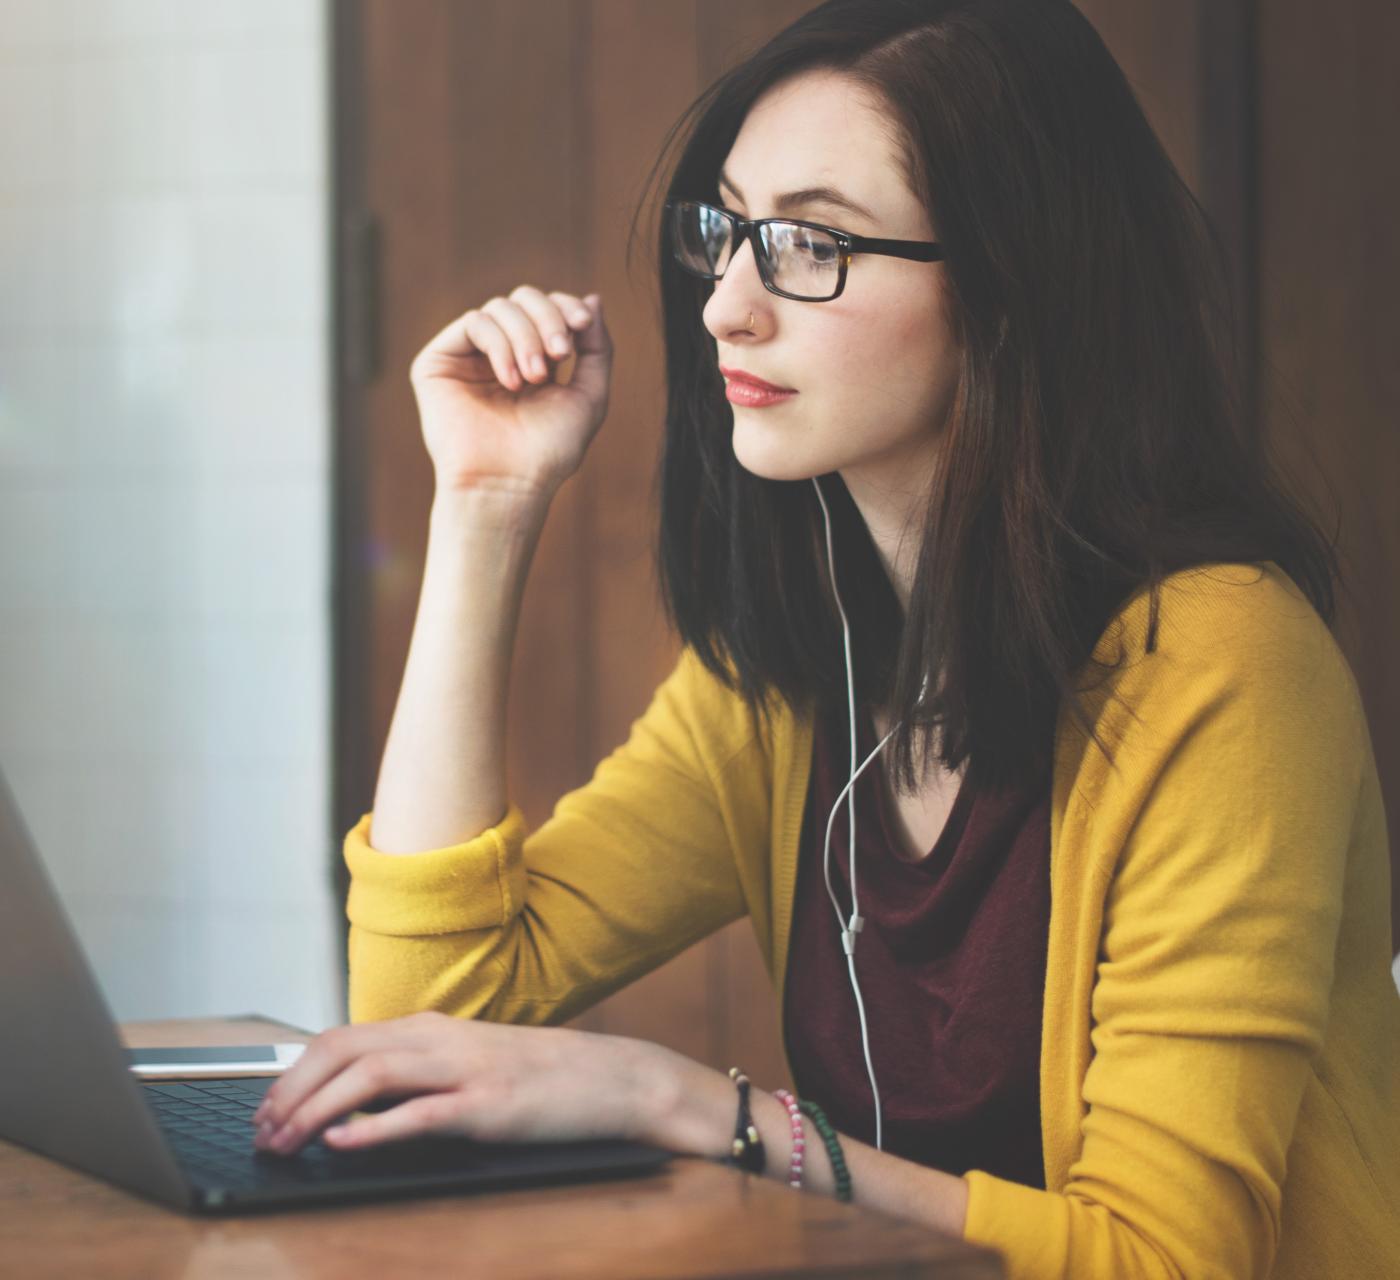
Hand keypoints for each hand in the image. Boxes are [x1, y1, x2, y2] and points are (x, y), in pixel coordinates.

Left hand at [250, 1011, 656, 1154]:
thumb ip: (416, 1076)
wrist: (613, 1078)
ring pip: (369, 1075)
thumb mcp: (468, 1066)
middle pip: (341, 1049)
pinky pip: (419, 1113)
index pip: (341, 1038)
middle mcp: (440, 1038)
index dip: (293, 1073)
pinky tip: (341, 1144)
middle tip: (261, 1132)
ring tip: (285, 1143)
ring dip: (315, 1110)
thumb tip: (354, 1106)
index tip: (265, 1110)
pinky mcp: (488, 1105)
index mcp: (430, 1028)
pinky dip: (372, 1128)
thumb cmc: (540, 1078)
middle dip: (289, 1091)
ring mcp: (464, 1069)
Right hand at [409, 285, 612, 500]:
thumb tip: (592, 298)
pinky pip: (474, 322)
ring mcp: (467, 357)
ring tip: (533, 379)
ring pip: (500, 308)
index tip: (583, 326)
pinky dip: (499, 345)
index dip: (566, 308)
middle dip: (548, 319)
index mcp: (532, 360)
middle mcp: (498, 354)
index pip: (547, 309)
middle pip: (524, 300)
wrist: (508, 484)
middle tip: (560, 353)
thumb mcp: (589, 395)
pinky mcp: (439, 362)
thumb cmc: (548, 450)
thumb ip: (597, 348)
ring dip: (525, 338)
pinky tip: (510, 381)